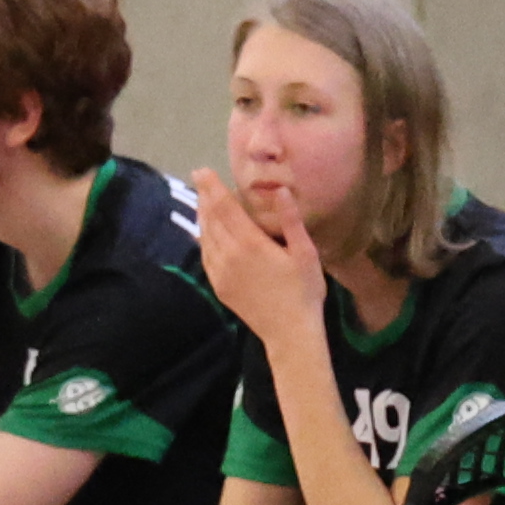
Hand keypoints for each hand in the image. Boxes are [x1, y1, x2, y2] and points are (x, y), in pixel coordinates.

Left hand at [194, 164, 332, 352]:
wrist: (289, 333)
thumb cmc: (304, 292)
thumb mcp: (305, 253)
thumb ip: (291, 220)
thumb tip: (280, 190)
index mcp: (250, 243)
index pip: (224, 207)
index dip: (212, 187)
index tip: (202, 170)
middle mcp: (229, 255)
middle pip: (211, 219)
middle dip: (204, 196)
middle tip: (199, 178)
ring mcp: (221, 273)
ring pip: (205, 237)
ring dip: (202, 216)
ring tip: (202, 200)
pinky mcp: (220, 287)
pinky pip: (206, 257)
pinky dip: (203, 240)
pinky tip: (205, 233)